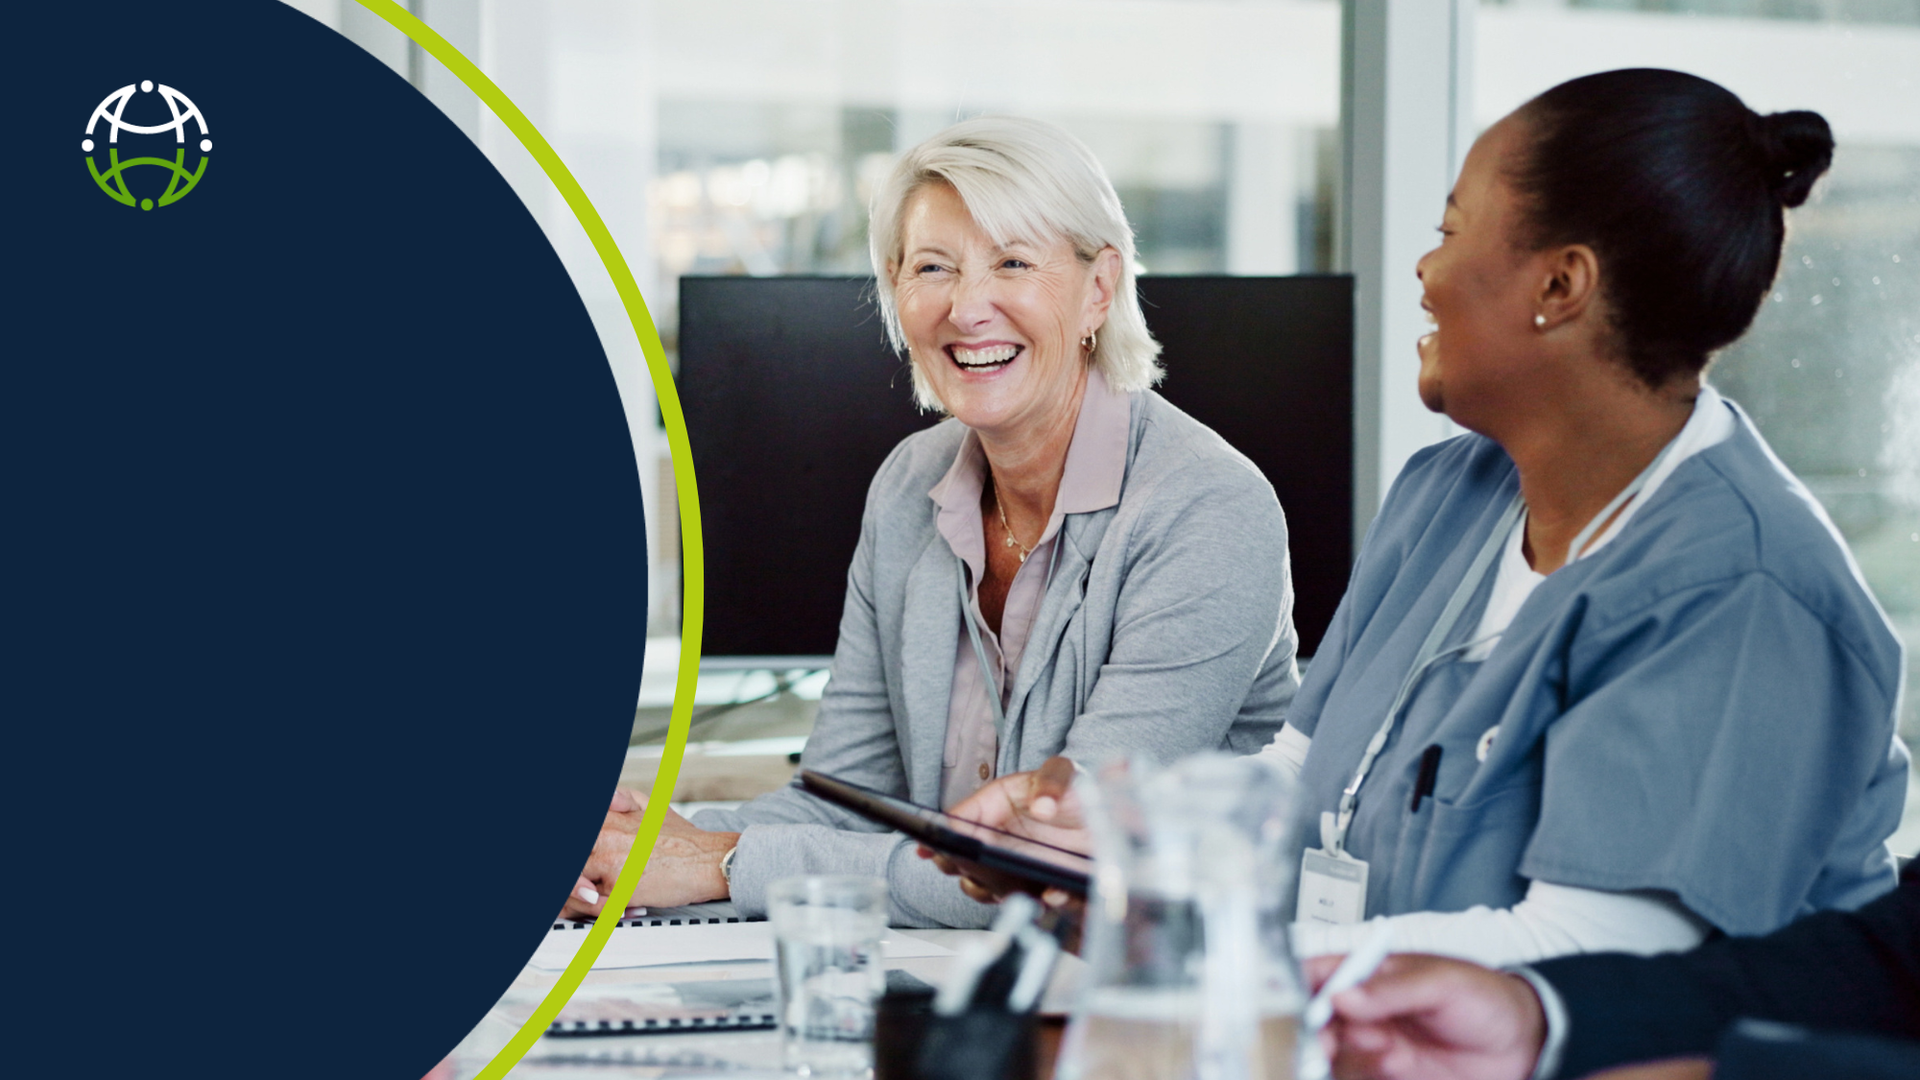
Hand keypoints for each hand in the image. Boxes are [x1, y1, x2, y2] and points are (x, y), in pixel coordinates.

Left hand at [559, 789, 738, 918]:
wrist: (709, 860)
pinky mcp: (620, 889)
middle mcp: (603, 837)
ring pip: (572, 885)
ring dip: (576, 897)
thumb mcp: (649, 807)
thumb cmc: (682, 839)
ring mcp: (609, 863)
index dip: (565, 851)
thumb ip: (618, 799)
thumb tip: (603, 799)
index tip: (574, 862)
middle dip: (567, 879)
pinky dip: (597, 911)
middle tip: (565, 892)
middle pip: (567, 860)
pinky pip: (593, 905)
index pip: (570, 837)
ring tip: (583, 901)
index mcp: (607, 818)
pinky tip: (608, 910)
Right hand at [917, 756, 1088, 904]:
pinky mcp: (1027, 880)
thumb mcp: (1065, 775)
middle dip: (959, 866)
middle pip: (961, 853)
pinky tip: (1047, 895)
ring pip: (979, 880)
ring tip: (1004, 889)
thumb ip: (1052, 784)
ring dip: (986, 889)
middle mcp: (997, 832)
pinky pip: (1014, 896)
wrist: (1106, 818)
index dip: (945, 833)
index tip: (934, 848)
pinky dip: (1024, 900)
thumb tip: (1042, 806)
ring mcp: (1009, 858)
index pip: (960, 818)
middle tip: (974, 872)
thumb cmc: (1076, 789)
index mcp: (995, 802)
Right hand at [1311, 953, 1546, 1079]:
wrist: (1524, 1047)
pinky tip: (1397, 1064)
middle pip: (1315, 1018)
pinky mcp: (1387, 1074)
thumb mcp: (1441, 983)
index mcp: (1371, 972)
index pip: (1319, 972)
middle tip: (1327, 1039)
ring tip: (1383, 1047)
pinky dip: (1369, 1072)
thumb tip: (1342, 996)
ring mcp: (1374, 1042)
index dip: (1296, 983)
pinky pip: (1359, 1075)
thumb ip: (1391, 991)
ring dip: (1348, 1052)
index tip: (1292, 1000)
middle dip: (1315, 1028)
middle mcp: (1365, 1008)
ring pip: (1333, 1051)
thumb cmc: (1484, 998)